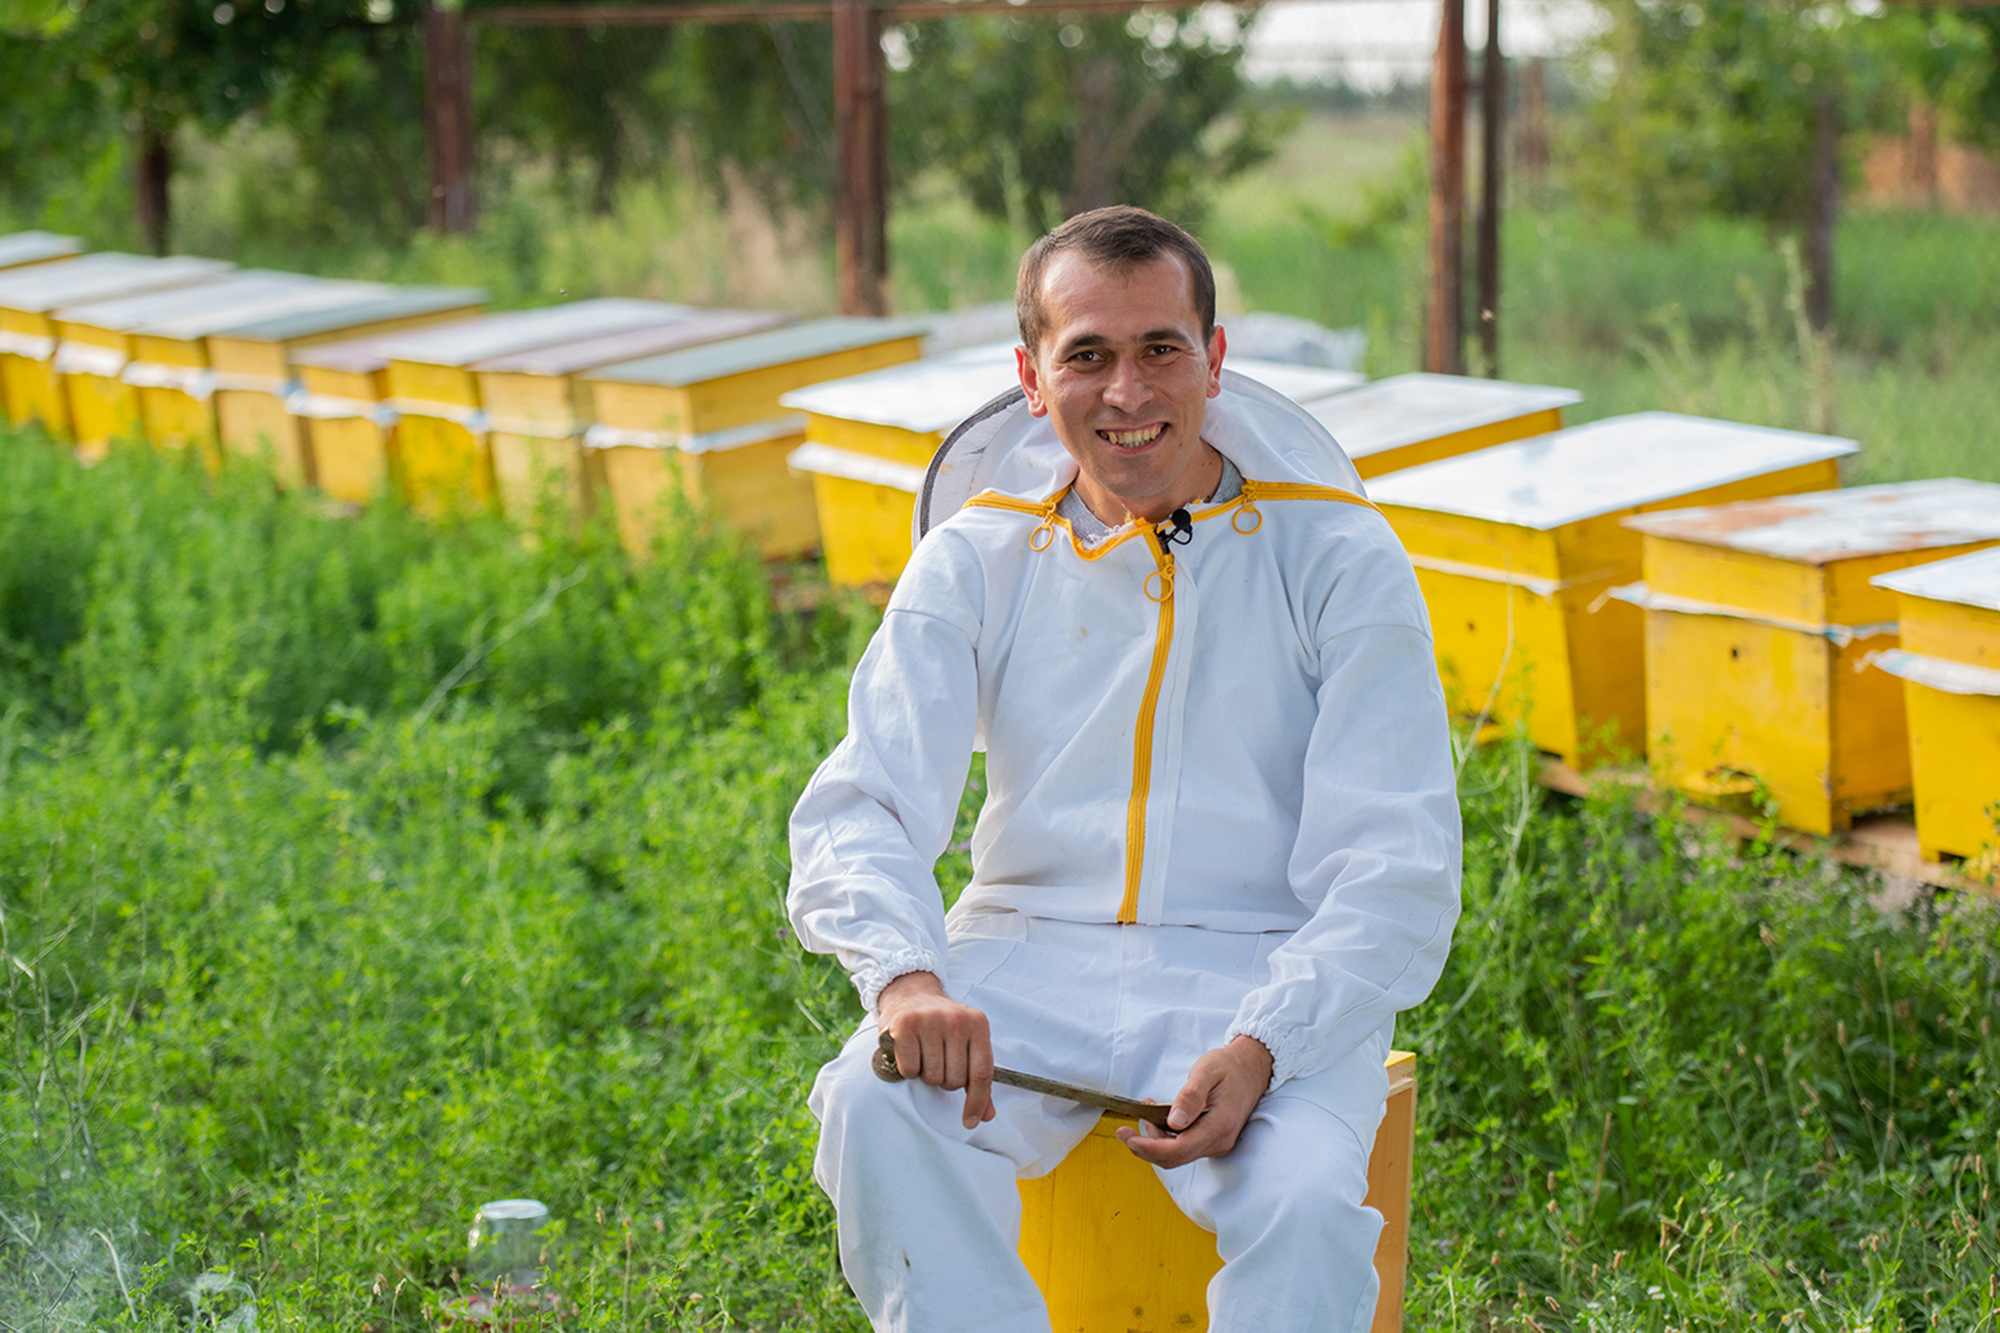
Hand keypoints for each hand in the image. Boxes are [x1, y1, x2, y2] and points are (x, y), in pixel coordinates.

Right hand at [877, 971, 996, 1130]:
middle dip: (945, 1079)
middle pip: (955, 1080)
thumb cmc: (942, 1025)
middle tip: (938, 1061)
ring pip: (932, 1077)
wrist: (912, 994)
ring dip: (927, 1074)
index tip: (970, 1121)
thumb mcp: (967, 1043)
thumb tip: (986, 1114)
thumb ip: (977, 1078)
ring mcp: (930, 1021)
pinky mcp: (905, 1025)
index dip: (977, 1101)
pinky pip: (910, 1069)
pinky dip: (908, 1069)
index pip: (983, 1073)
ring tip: (925, 1054)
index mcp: (978, 1024)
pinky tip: (910, 1052)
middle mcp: (956, 1020)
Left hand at [1116, 1035, 1272, 1167]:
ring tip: (1146, 1112)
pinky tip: (1158, 1117)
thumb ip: (1190, 1096)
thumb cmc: (1229, 1067)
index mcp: (1220, 1126)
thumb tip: (1174, 1121)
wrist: (1252, 1068)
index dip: (1149, 1147)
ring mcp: (1217, 1144)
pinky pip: (1184, 1147)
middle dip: (1145, 1147)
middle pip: (1175, 1158)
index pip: (1178, 1150)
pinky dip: (1165, 1137)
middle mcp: (1220, 1142)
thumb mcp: (1207, 1071)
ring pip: (1177, 1155)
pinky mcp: (1213, 1141)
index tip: (1127, 1136)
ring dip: (1155, 1140)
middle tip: (1124, 1130)